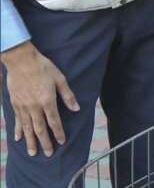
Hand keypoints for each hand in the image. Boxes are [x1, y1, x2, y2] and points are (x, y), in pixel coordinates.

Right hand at [1, 41, 79, 156]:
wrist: (21, 60)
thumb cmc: (43, 67)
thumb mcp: (60, 79)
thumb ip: (68, 95)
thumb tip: (76, 109)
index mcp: (47, 101)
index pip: (54, 121)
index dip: (59, 132)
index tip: (62, 142)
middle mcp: (34, 106)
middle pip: (40, 128)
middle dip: (45, 142)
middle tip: (49, 154)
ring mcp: (23, 106)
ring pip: (28, 127)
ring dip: (31, 141)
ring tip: (33, 153)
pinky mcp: (15, 103)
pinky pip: (17, 120)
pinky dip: (18, 130)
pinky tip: (18, 139)